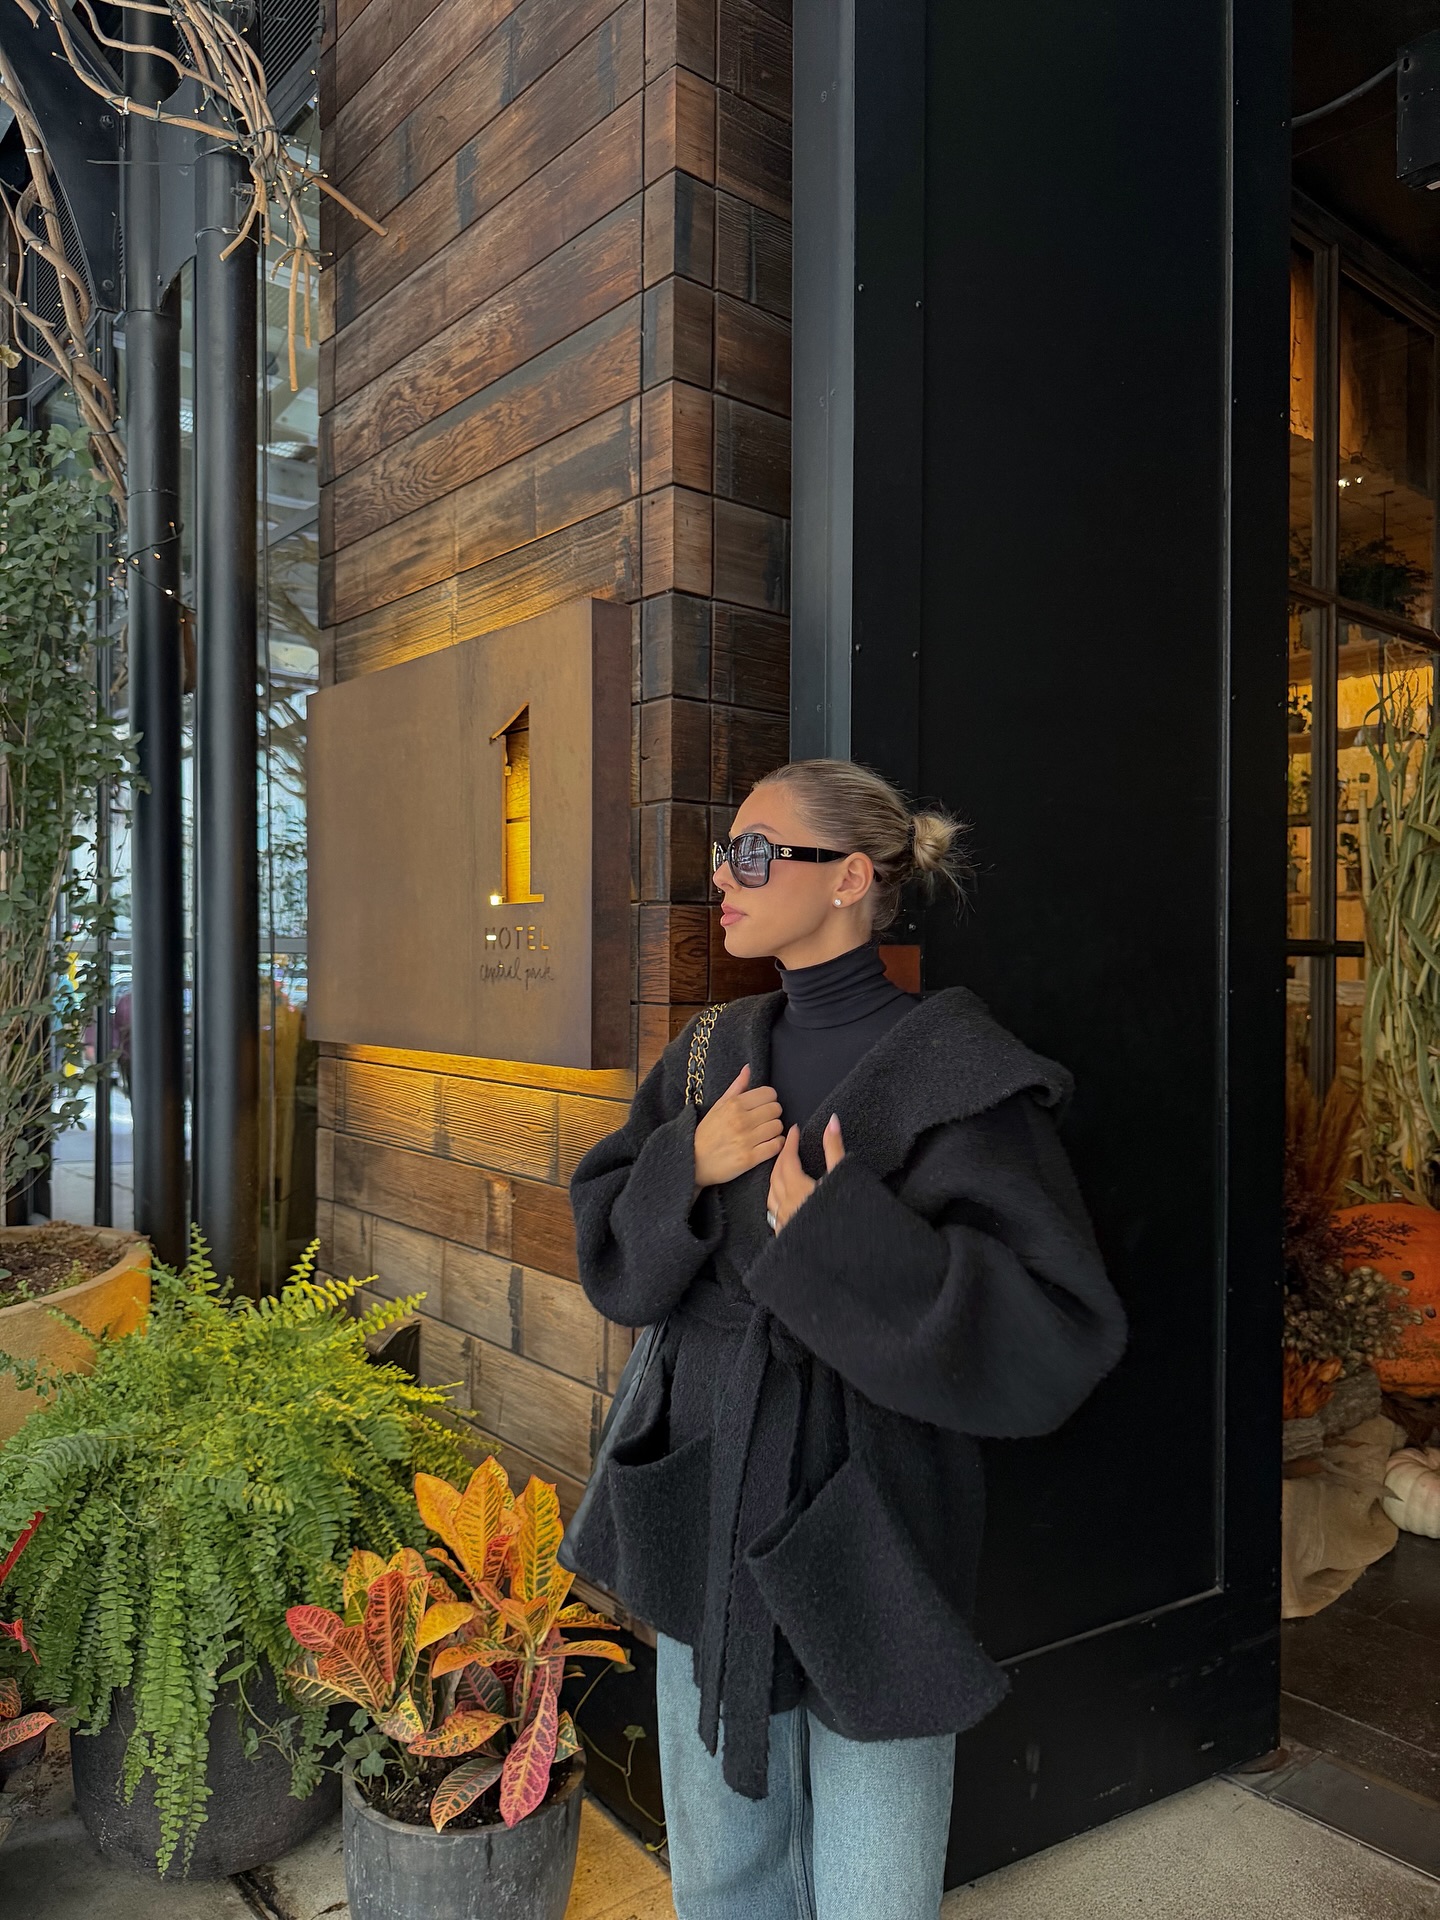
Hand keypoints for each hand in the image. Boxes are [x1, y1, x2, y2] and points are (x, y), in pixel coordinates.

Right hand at [693, 1065, 784, 1189]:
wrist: (693, 1161)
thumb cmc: (706, 1133)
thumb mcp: (718, 1106)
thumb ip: (736, 1087)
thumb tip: (748, 1068)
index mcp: (734, 1105)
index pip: (769, 1093)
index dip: (769, 1099)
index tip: (763, 1106)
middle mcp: (741, 1120)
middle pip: (776, 1109)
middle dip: (773, 1114)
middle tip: (764, 1120)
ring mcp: (746, 1140)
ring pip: (778, 1127)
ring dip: (775, 1130)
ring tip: (765, 1133)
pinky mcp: (749, 1158)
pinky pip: (776, 1146)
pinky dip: (776, 1144)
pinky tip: (769, 1144)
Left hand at [766, 1115, 844, 1232]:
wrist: (841, 1256)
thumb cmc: (845, 1217)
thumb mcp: (841, 1178)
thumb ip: (834, 1149)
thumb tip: (832, 1123)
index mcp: (797, 1189)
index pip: (787, 1159)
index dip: (790, 1143)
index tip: (794, 1130)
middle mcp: (786, 1206)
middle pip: (777, 1176)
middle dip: (781, 1158)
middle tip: (788, 1146)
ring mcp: (785, 1223)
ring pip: (772, 1196)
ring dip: (776, 1179)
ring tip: (783, 1169)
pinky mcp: (788, 1237)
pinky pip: (775, 1215)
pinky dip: (777, 1202)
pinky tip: (783, 1202)